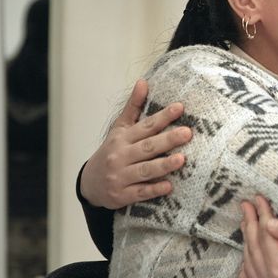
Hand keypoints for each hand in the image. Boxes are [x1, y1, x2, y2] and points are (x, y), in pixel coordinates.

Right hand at [80, 79, 192, 208]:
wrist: (90, 183)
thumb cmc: (112, 152)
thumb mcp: (120, 129)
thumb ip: (133, 107)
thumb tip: (143, 82)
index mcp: (122, 138)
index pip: (145, 126)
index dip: (162, 117)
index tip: (180, 108)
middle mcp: (120, 156)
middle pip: (147, 147)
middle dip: (167, 140)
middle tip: (187, 133)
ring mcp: (120, 176)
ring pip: (144, 170)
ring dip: (163, 165)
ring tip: (181, 160)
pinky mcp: (122, 195)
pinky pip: (140, 192)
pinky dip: (154, 190)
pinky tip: (169, 186)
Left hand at [238, 196, 277, 277]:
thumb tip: (268, 223)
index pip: (264, 235)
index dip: (261, 214)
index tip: (258, 198)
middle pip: (253, 248)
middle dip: (249, 223)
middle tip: (246, 205)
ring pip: (248, 264)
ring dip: (246, 242)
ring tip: (246, 223)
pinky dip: (244, 272)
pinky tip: (246, 258)